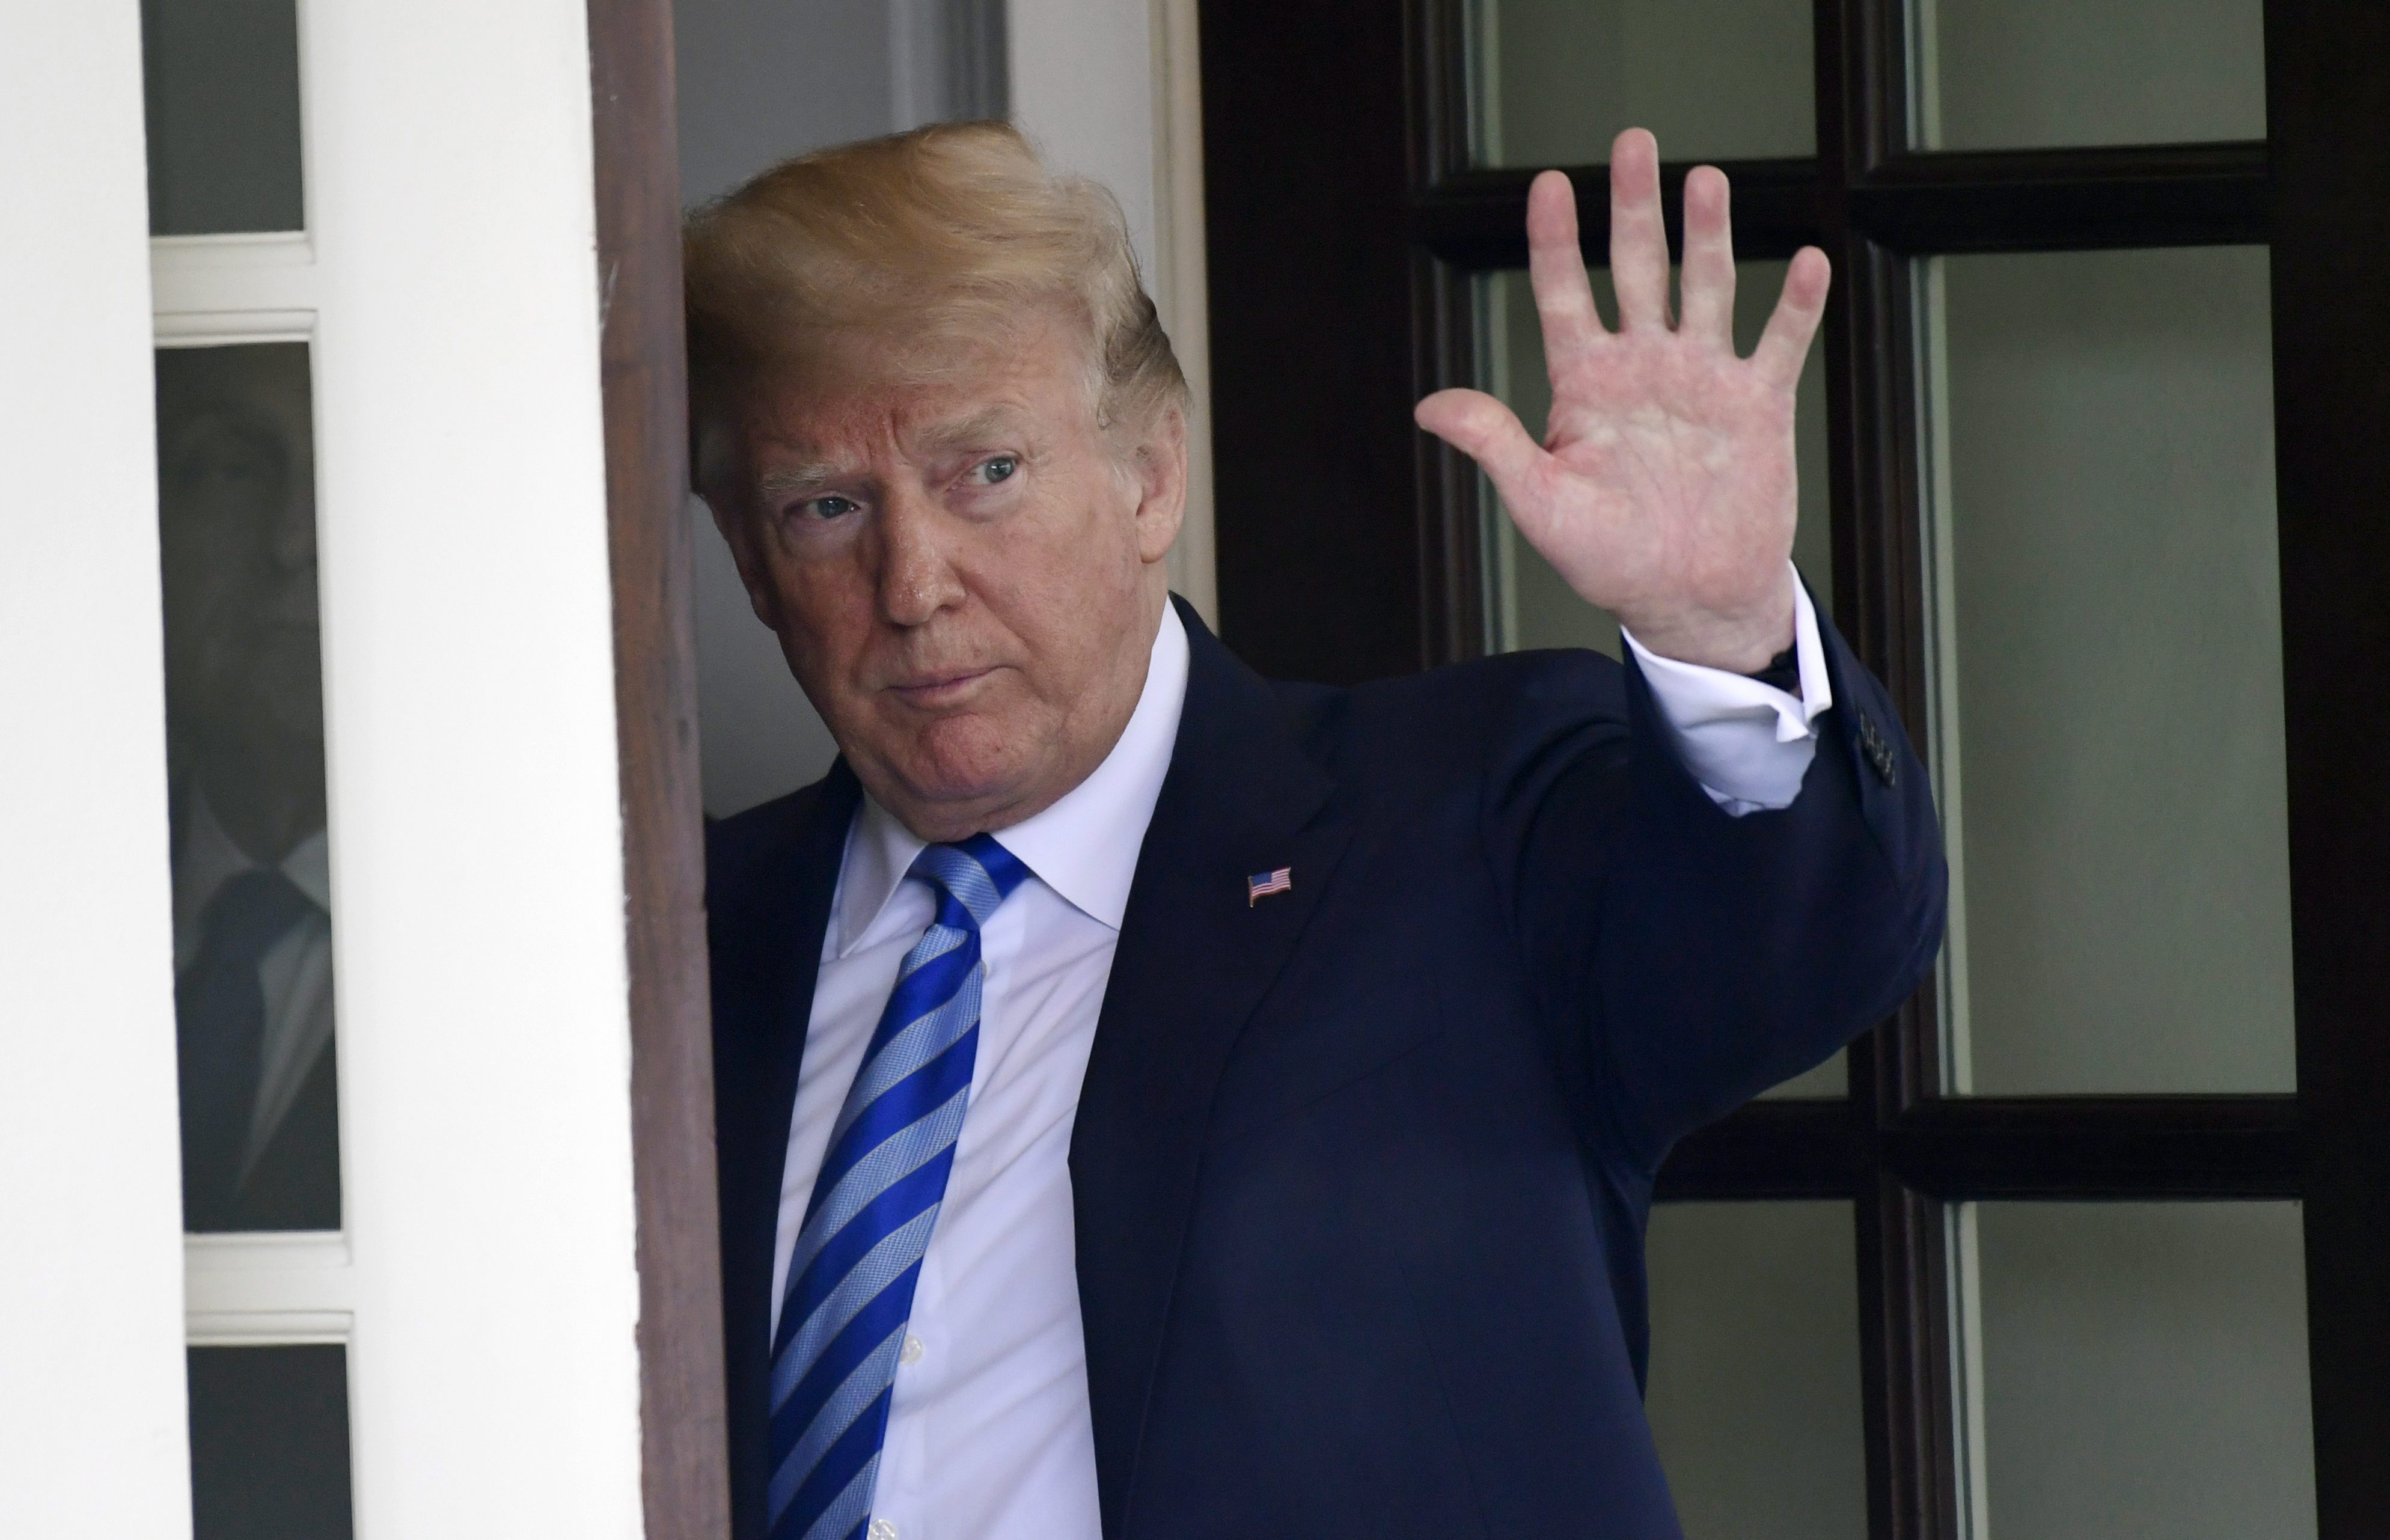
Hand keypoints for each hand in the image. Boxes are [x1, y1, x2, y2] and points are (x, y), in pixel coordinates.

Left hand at [1414, 128, 1829, 672]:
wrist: (1687, 600)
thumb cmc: (1609, 559)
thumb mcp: (1540, 503)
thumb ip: (1494, 443)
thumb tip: (1427, 406)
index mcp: (1585, 383)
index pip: (1562, 294)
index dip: (1553, 240)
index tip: (1548, 184)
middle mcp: (1643, 366)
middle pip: (1638, 267)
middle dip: (1635, 206)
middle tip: (1633, 142)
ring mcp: (1703, 379)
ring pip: (1707, 286)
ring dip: (1708, 234)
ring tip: (1706, 178)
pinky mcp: (1757, 405)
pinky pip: (1779, 342)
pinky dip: (1795, 305)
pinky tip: (1807, 260)